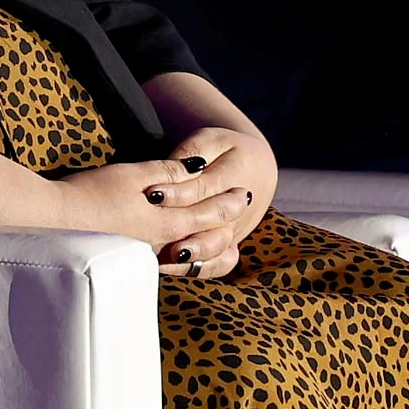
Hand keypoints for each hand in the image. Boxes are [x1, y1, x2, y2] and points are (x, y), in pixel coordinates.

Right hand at [53, 149, 254, 279]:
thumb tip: (197, 167)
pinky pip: (168, 260)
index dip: (227, 202)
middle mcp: (160, 241)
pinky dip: (187, 257)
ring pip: (189, 249)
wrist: (54, 221)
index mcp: (164, 220)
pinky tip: (184, 253)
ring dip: (211, 242)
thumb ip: (166, 172)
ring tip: (226, 237)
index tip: (245, 194)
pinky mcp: (128, 256)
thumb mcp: (131, 175)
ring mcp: (144, 253)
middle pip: (202, 233)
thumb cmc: (90, 194)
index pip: (207, 212)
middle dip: (225, 220)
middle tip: (242, 209)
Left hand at [144, 127, 275, 278]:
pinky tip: (172, 266)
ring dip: (195, 256)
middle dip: (190, 236)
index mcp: (235, 176)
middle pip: (216, 227)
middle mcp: (239, 209)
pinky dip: (200, 267)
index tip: (152, 194)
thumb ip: (192, 153)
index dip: (178, 193)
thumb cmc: (225, 149)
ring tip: (168, 257)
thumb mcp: (211, 140)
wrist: (256, 166)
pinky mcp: (230, 242)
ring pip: (219, 250)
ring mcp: (235, 229)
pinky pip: (220, 262)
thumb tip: (173, 170)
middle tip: (161, 237)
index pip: (204, 188)